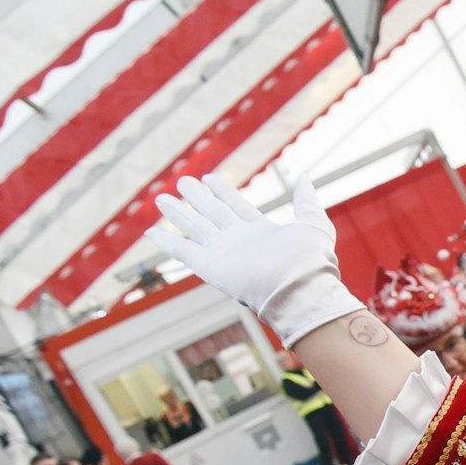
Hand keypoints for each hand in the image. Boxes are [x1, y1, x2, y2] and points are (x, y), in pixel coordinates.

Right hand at [145, 176, 361, 347]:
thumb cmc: (311, 260)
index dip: (224, 192)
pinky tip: (151, 232)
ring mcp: (223, 253)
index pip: (237, 207)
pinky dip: (166, 242)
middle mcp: (239, 242)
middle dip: (198, 198)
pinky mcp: (209, 266)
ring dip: (178, 213)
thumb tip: (304, 176)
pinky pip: (183, 251)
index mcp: (261, 232)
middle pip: (212, 214)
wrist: (300, 288)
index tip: (210, 177)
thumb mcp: (314, 223)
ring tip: (161, 198)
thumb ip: (306, 200)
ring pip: (195, 227)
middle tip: (183, 181)